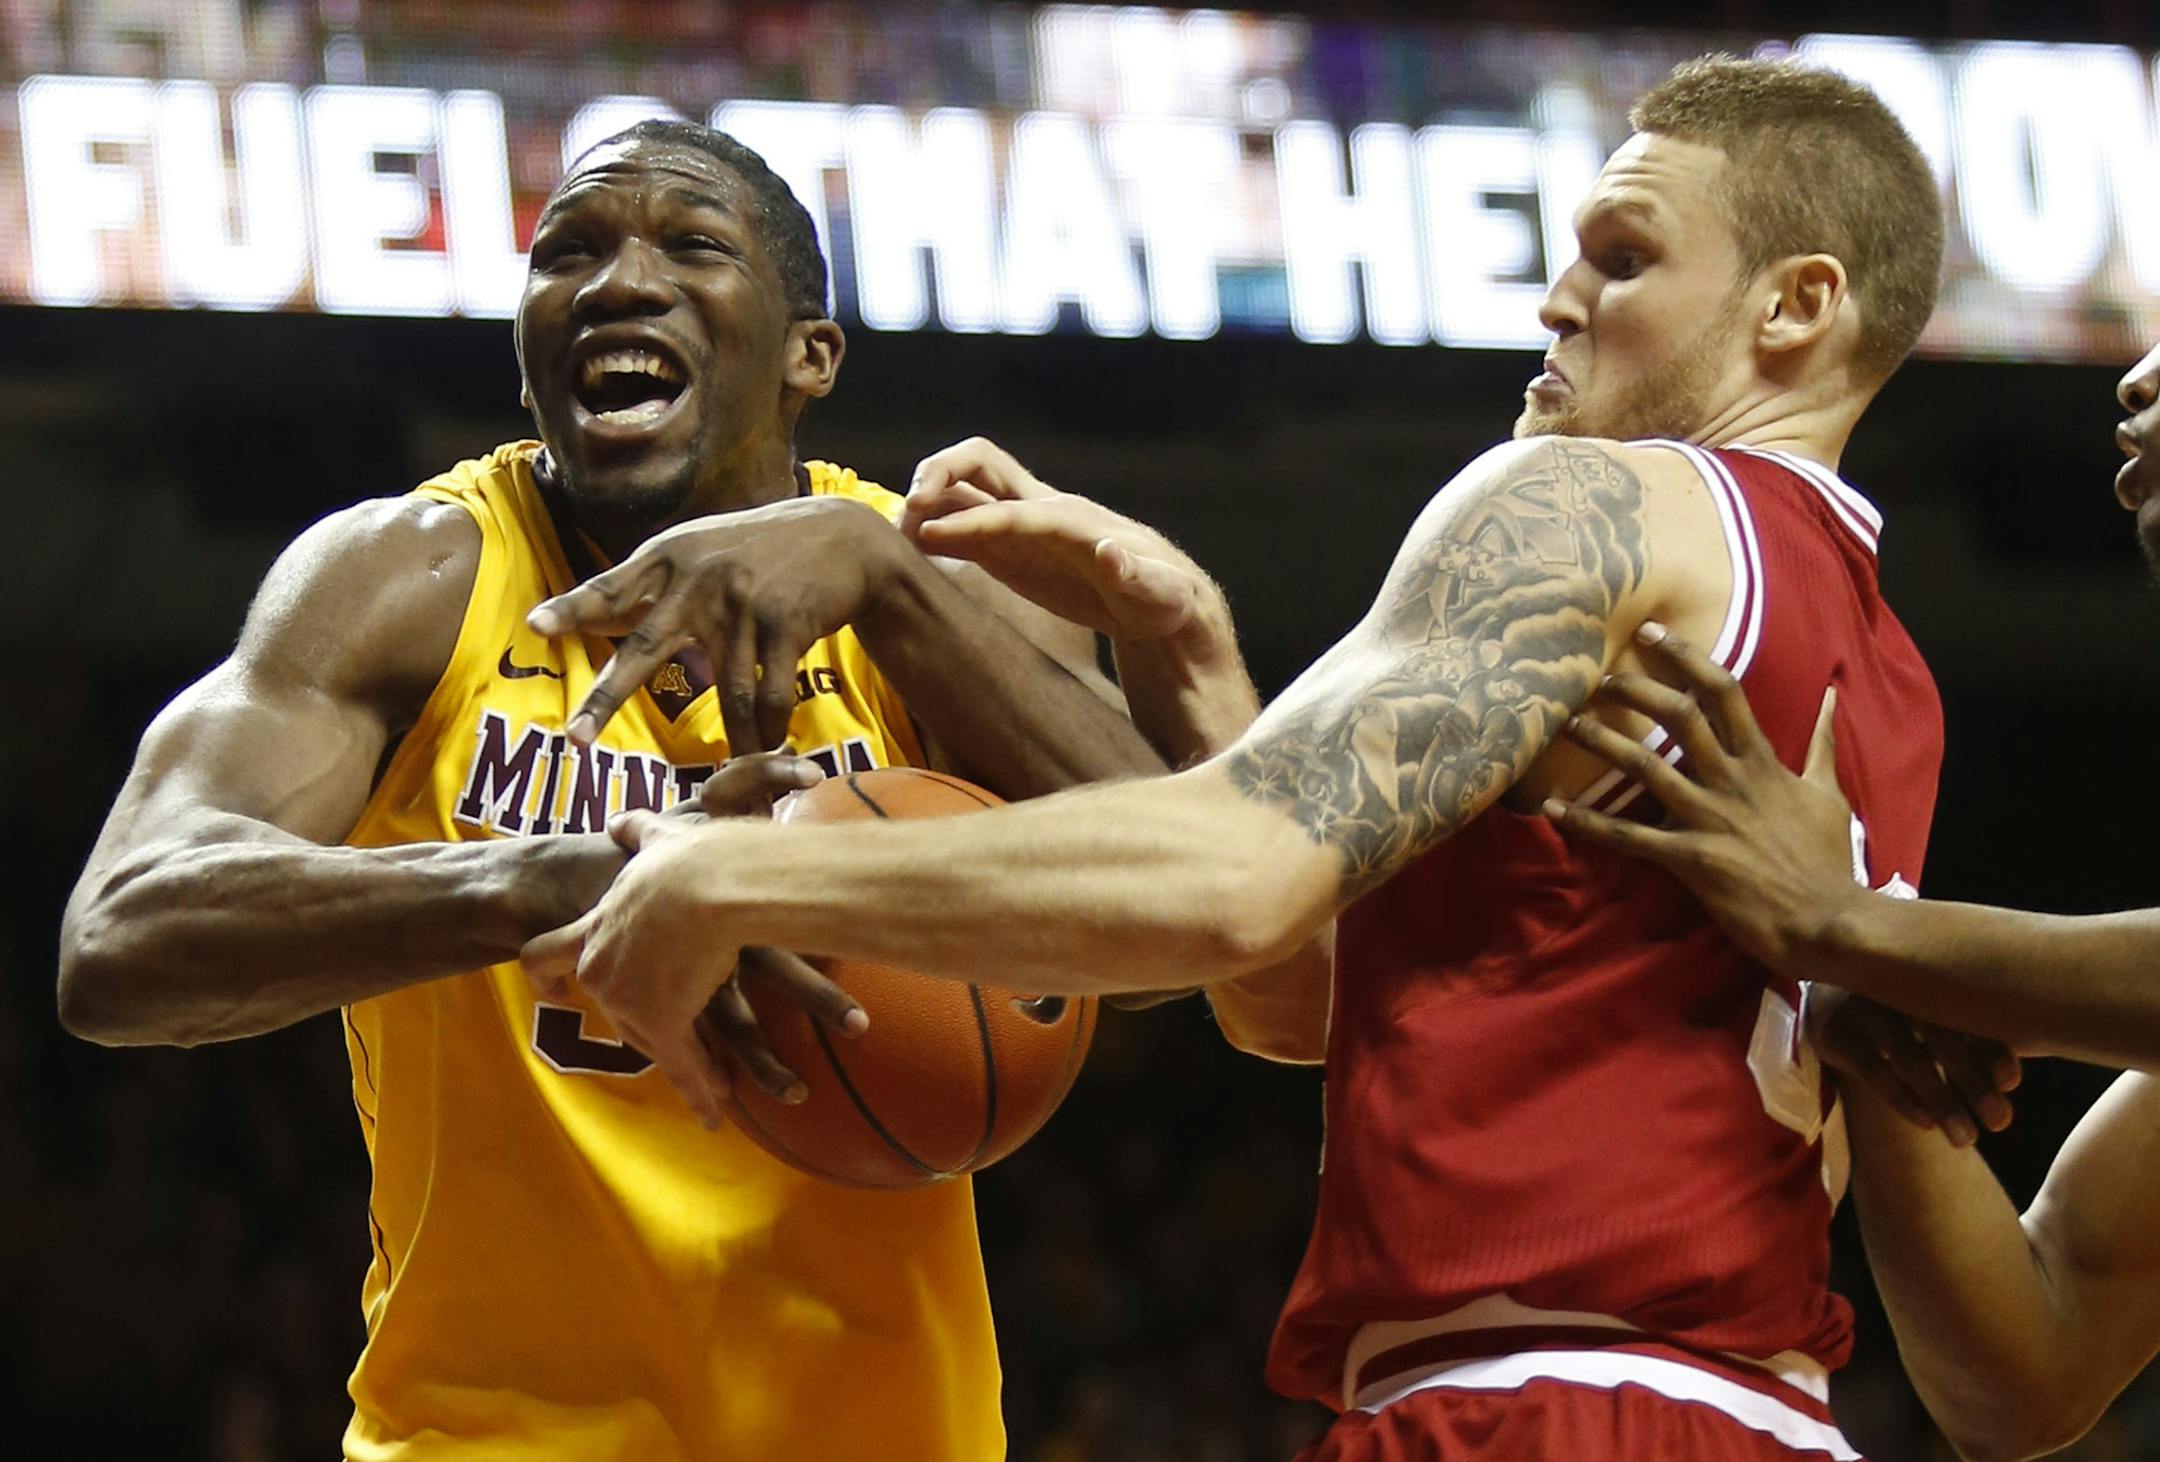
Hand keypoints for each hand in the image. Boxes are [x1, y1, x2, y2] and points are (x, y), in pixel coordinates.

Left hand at [521, 753, 866, 1128]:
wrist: (714, 883)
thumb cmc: (691, 859)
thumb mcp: (659, 839)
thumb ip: (638, 832)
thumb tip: (622, 822)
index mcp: (595, 927)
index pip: (543, 955)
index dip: (546, 976)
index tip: (557, 991)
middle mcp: (603, 968)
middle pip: (612, 1008)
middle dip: (646, 1024)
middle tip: (676, 1038)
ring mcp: (630, 1000)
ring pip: (652, 1041)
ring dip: (684, 1065)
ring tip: (709, 1091)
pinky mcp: (665, 1021)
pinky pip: (684, 1064)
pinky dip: (699, 1088)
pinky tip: (713, 1109)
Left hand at [527, 495, 903, 749]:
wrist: (842, 537)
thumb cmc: (759, 548)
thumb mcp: (699, 548)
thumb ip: (652, 580)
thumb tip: (592, 612)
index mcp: (670, 557)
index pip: (612, 587)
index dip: (573, 608)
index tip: (534, 626)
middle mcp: (700, 578)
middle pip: (645, 647)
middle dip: (607, 698)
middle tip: (575, 740)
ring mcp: (744, 602)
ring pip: (728, 692)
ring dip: (734, 739)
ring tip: (733, 775)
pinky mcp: (788, 623)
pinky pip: (771, 694)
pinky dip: (770, 726)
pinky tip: (772, 745)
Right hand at [902, 436, 1212, 640]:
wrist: (1162, 601)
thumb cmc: (1163, 598)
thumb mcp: (1157, 593)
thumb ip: (1132, 573)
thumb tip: (1108, 550)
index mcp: (1070, 519)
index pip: (1010, 510)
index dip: (970, 520)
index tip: (930, 536)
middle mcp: (1040, 510)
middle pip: (978, 464)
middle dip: (939, 476)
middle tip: (907, 513)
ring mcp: (1021, 527)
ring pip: (962, 494)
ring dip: (926, 504)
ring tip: (894, 536)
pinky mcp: (1011, 550)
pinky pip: (963, 529)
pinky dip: (933, 532)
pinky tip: (909, 552)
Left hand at [1541, 621, 1862, 973]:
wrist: (1828, 921)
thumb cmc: (1827, 859)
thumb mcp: (1830, 793)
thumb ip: (1821, 743)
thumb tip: (1831, 697)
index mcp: (1763, 762)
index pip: (1723, 693)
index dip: (1687, 658)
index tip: (1654, 633)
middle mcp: (1732, 781)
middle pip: (1679, 717)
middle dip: (1636, 689)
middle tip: (1600, 676)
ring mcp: (1709, 818)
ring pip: (1646, 767)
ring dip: (1602, 742)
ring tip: (1568, 724)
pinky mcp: (1691, 858)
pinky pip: (1630, 836)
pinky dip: (1588, 822)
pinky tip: (1553, 810)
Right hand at [1806, 985, 2020, 1146]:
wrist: (1823, 998)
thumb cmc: (1895, 1009)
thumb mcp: (1930, 1012)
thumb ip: (1969, 1035)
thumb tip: (2010, 1083)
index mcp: (1927, 973)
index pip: (1969, 1012)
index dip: (1994, 1047)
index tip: (2012, 1085)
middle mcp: (1894, 984)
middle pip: (1942, 1035)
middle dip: (1974, 1082)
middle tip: (1999, 1122)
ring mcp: (1860, 1005)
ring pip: (1909, 1056)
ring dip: (1942, 1099)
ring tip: (1966, 1140)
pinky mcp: (1831, 1031)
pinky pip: (1872, 1068)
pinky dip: (1902, 1097)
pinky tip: (1926, 1124)